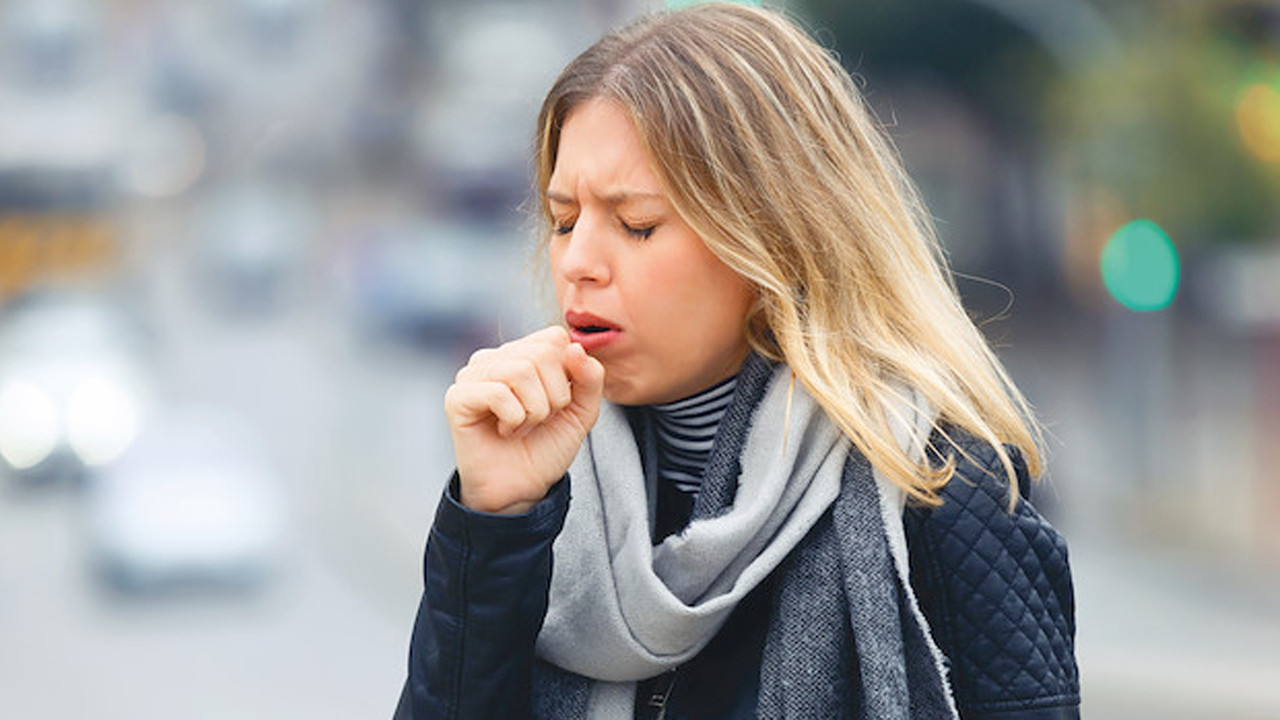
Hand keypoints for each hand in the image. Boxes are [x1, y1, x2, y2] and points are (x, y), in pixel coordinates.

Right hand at [443, 326, 604, 513]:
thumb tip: (576, 348)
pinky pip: (498, 392)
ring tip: (522, 426)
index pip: (554, 338)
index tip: (558, 403)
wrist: (521, 488)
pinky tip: (506, 431)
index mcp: (523, 354)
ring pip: (521, 371)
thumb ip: (590, 378)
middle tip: (540, 419)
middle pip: (542, 353)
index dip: (568, 373)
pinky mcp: (457, 397)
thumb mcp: (581, 411)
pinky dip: (514, 418)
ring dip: (534, 410)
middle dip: (554, 396)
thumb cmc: (546, 447)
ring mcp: (473, 375)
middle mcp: (495, 358)